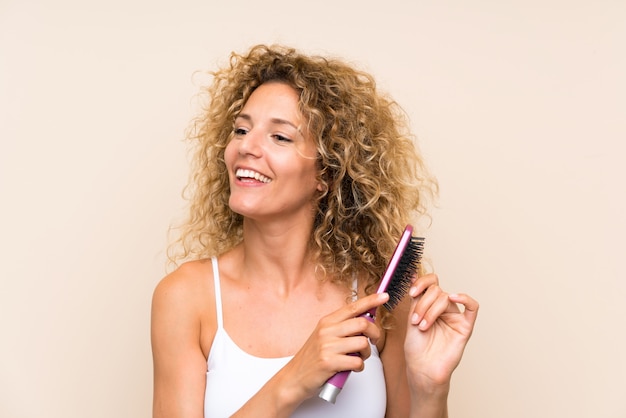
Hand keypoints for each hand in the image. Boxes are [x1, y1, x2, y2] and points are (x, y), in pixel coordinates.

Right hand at [282, 292, 387, 400]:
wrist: (294, 377)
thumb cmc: (313, 358)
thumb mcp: (324, 336)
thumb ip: (342, 327)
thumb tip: (367, 320)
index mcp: (327, 322)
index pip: (353, 307)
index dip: (371, 301)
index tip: (384, 296)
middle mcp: (327, 331)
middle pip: (362, 324)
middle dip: (375, 333)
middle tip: (373, 341)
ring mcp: (327, 346)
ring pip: (362, 343)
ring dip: (366, 353)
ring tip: (359, 358)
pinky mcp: (329, 362)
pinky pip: (357, 362)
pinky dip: (359, 367)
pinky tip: (352, 368)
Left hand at [404, 274, 478, 389]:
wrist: (422, 368)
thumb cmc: (416, 348)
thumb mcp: (411, 317)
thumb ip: (416, 298)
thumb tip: (412, 275)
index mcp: (430, 304)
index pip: (431, 282)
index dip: (422, 282)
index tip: (412, 292)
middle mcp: (444, 308)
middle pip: (437, 291)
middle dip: (423, 304)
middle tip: (416, 320)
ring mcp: (455, 317)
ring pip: (446, 298)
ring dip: (431, 311)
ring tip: (423, 326)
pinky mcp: (465, 327)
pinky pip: (472, 307)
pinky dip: (465, 298)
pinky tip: (454, 297)